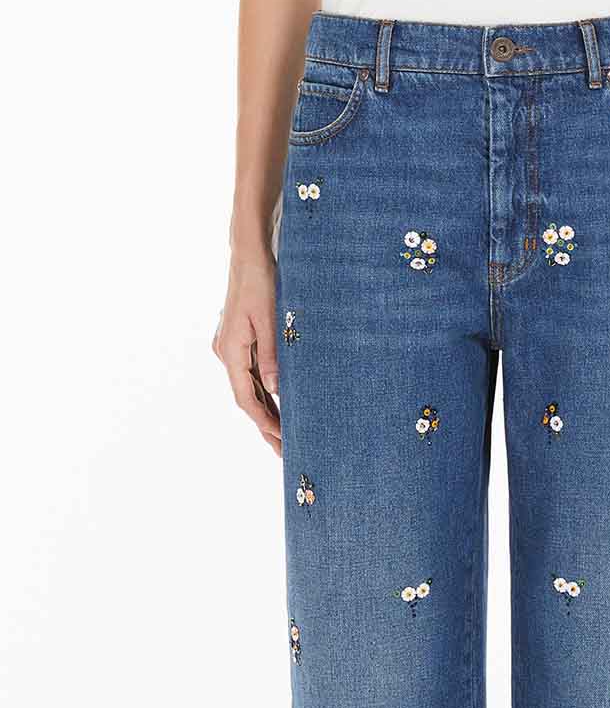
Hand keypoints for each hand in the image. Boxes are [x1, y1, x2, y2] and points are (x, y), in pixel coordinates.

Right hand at [212, 251, 281, 455]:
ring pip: (249, 389)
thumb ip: (272, 356)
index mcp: (230, 350)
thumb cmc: (260, 281)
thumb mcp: (269, 319)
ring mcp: (232, 348)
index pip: (245, 397)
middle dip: (265, 426)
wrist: (248, 255)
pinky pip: (252, 376)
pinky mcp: (240, 342)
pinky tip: (280, 409)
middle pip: (246, 399)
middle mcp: (227, 353)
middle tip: (284, 452)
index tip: (280, 439)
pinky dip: (265, 394)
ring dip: (266, 413)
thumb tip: (276, 390)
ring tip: (284, 438)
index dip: (263, 421)